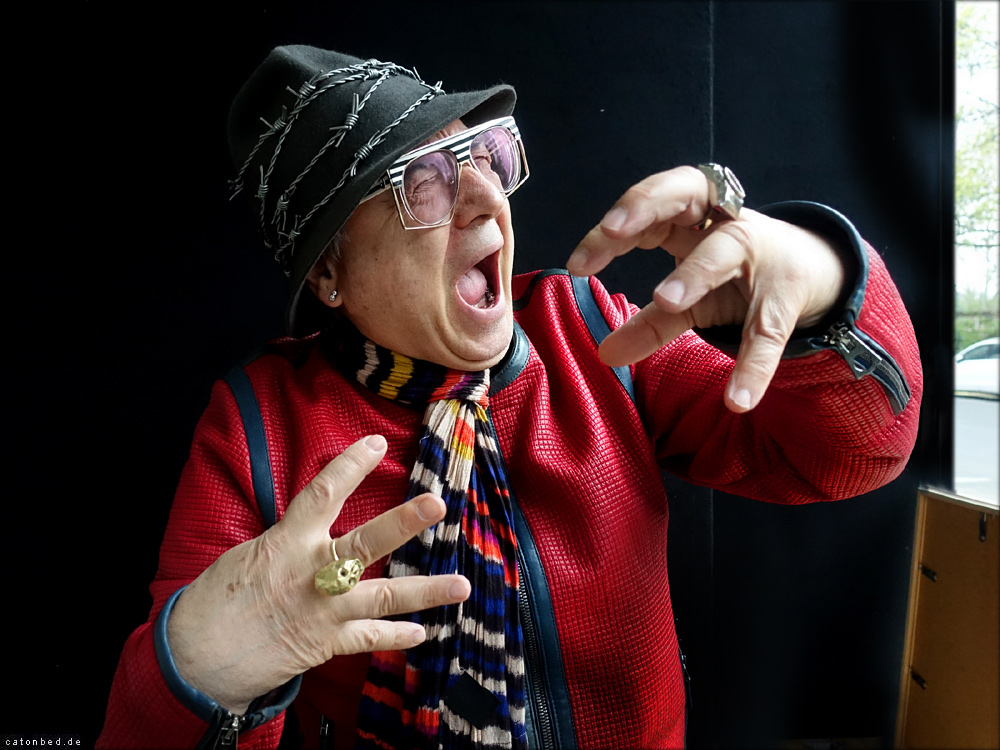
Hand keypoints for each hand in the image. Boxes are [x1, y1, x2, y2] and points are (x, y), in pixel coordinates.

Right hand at [167, 435, 468, 713]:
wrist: (196, 660)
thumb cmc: (217, 600)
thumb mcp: (249, 555)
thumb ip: (290, 541)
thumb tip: (315, 528)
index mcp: (286, 543)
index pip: (322, 493)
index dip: (350, 465)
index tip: (376, 443)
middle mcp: (311, 574)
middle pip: (366, 542)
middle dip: (404, 522)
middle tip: (436, 505)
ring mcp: (323, 611)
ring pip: (384, 597)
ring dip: (426, 591)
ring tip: (462, 585)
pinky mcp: (325, 644)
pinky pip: (370, 638)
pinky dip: (397, 635)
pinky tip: (423, 632)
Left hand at [566, 166, 844, 412]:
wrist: (813, 274)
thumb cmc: (735, 276)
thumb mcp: (688, 298)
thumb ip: (650, 322)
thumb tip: (604, 354)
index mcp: (694, 215)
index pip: (650, 203)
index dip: (616, 223)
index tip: (577, 262)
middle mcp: (725, 221)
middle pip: (687, 190)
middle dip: (647, 205)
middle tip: (615, 231)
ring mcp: (760, 256)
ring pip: (726, 249)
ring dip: (695, 271)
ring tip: (664, 299)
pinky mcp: (785, 299)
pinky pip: (767, 332)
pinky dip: (754, 365)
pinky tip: (738, 399)